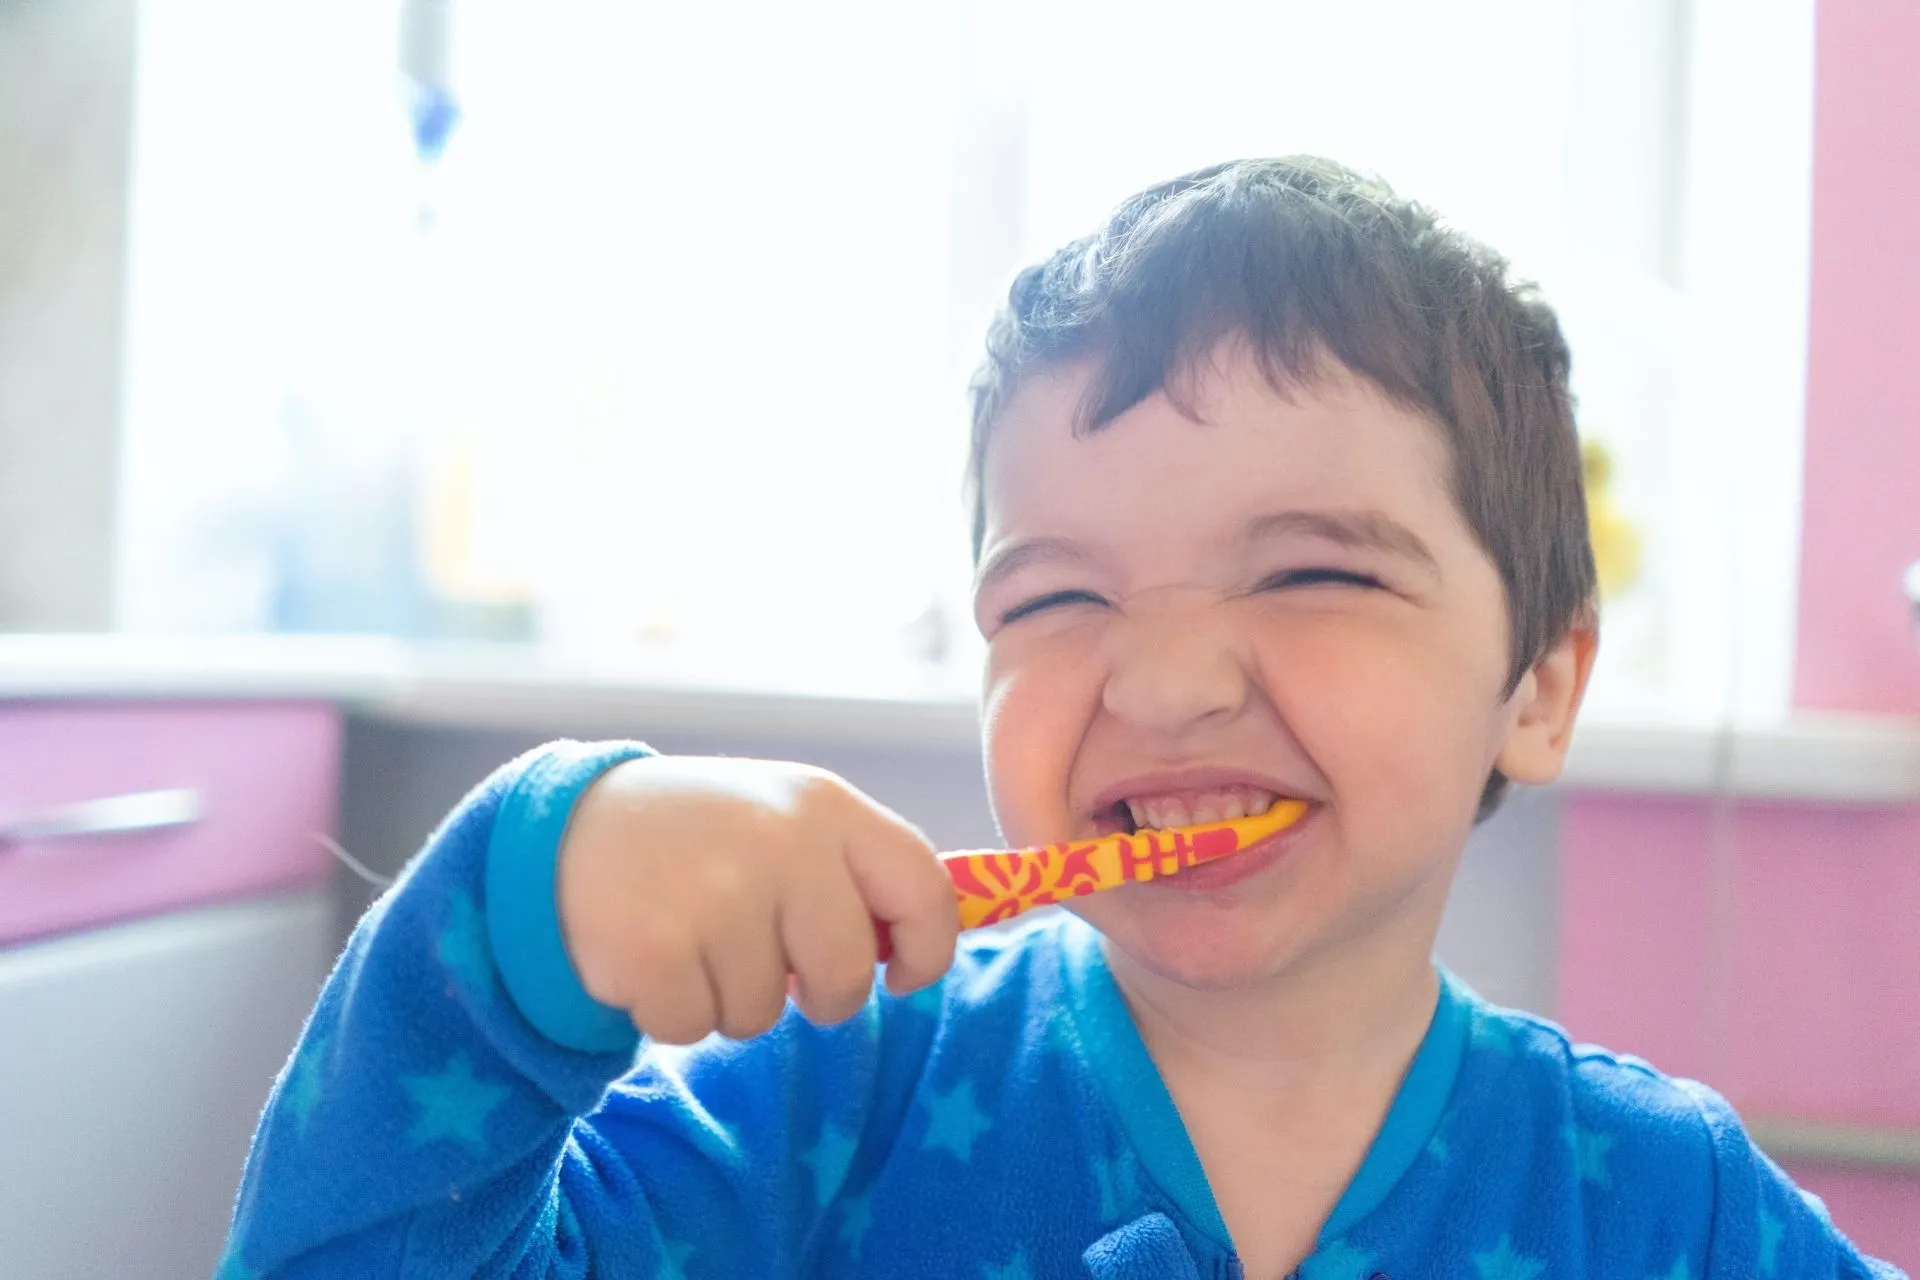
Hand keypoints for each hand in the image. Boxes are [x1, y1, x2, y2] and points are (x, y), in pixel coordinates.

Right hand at [555, 755, 957, 1044]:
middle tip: (768, 962)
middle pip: (844, 977)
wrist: (569, 829)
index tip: (902, 977)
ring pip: (762, 1014)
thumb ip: (856, 873)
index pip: (923, 889)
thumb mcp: (786, 822)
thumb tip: (922, 949)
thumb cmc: (704, 839)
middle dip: (816, 996)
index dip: (928, 950)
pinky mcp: (653, 946)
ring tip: (691, 938)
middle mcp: (780, 842)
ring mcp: (716, 893)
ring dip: (728, 999)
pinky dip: (670, 1011)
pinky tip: (649, 957)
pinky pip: (692, 1027)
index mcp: (826, 806)